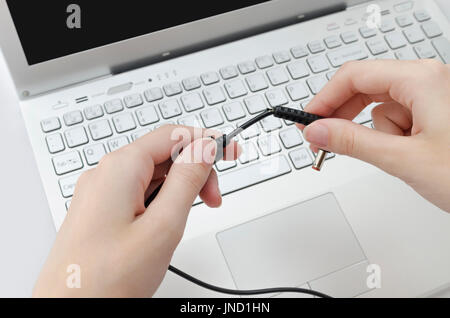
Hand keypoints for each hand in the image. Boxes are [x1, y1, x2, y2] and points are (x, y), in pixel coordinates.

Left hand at [33, 125, 239, 296]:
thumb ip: (187, 181)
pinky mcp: (101, 212)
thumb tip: (203, 148)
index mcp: (119, 170)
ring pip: (152, 175)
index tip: (230, 152)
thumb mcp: (162, 227)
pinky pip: (139, 193)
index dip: (206, 140)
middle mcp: (106, 176)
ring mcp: (101, 194)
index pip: (172, 135)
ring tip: (189, 218)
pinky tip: (166, 223)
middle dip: (194, 171)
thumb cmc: (104, 281)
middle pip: (163, 154)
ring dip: (179, 188)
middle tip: (214, 199)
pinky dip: (161, 202)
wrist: (68, 313)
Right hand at [298, 59, 449, 211]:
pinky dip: (390, 138)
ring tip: (396, 156)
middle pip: (364, 88)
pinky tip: (407, 155)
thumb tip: (317, 131)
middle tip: (324, 140)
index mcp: (420, 79)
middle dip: (344, 116)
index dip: (324, 98)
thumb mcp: (403, 159)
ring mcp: (431, 97)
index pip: (354, 75)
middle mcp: (426, 81)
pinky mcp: (433, 115)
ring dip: (375, 133)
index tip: (306, 120)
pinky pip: (396, 120)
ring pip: (380, 108)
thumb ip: (352, 142)